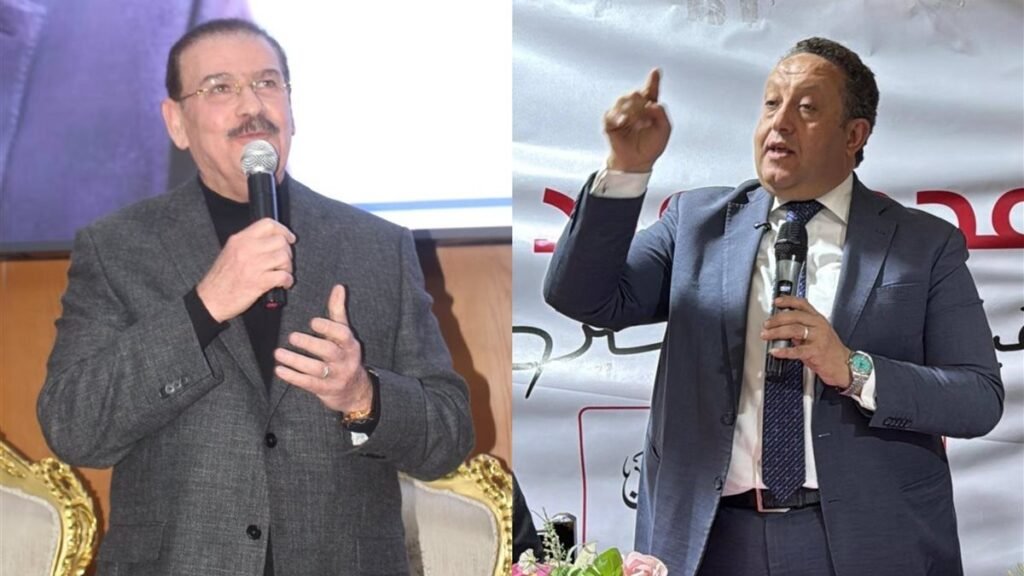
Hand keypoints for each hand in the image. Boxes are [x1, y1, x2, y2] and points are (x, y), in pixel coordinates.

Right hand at [197, 218, 295, 321]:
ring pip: (284, 257)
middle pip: (280, 241)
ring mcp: (253, 265)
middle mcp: (246, 249)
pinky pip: (283, 276)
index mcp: (239, 239)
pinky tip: (283, 283)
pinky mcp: (259, 282)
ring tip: (283, 272)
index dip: (283, 230)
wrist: (210, 299)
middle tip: (285, 261)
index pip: (268, 224)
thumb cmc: (220, 278)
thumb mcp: (230, 252)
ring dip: (288, 267)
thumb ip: (248, 243)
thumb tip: (272, 240)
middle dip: (288, 252)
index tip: (289, 238)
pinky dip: (287, 280)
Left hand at [273, 284, 373, 413]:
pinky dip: (293, 377)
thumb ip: (338, 311)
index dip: (328, 328)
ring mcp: (336, 376)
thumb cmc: (345, 355)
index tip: (312, 322)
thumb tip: (338, 287)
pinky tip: (280, 370)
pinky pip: (308, 384)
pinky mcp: (325, 390)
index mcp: (350, 344)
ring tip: (278, 353)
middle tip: (291, 337)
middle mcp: (345, 360)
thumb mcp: (345, 334)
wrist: (356, 390)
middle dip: (310, 344)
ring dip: (296, 361)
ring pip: (316, 369)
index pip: (342, 334)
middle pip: (329, 352)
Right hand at [604, 68, 671, 172]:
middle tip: (646, 118)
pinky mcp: (610, 123)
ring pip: (623, 100)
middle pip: (636, 93)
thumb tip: (654, 103)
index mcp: (649, 107)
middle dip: (641, 103)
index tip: (656, 71)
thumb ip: (662, 115)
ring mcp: (621, 114)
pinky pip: (611, 113)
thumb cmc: (651, 146)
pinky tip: (624, 121)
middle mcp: (635, 107)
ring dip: (632, 110)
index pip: (651, 90)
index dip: (653, 80)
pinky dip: (618, 116)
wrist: (637, 162)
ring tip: (638, 124)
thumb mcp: (664, 131)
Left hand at [760, 296, 851, 388]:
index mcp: (818, 319)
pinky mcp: (816, 352)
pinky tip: (775, 351)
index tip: (776, 301)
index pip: (802, 304)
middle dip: (777, 319)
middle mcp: (819, 326)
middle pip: (794, 316)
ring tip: (766, 335)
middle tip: (766, 324)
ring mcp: (818, 338)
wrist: (845, 366)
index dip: (788, 300)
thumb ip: (802, 328)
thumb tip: (783, 326)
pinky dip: (784, 351)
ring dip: (776, 332)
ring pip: (794, 330)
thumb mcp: (818, 334)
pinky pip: (797, 350)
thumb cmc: (830, 351)